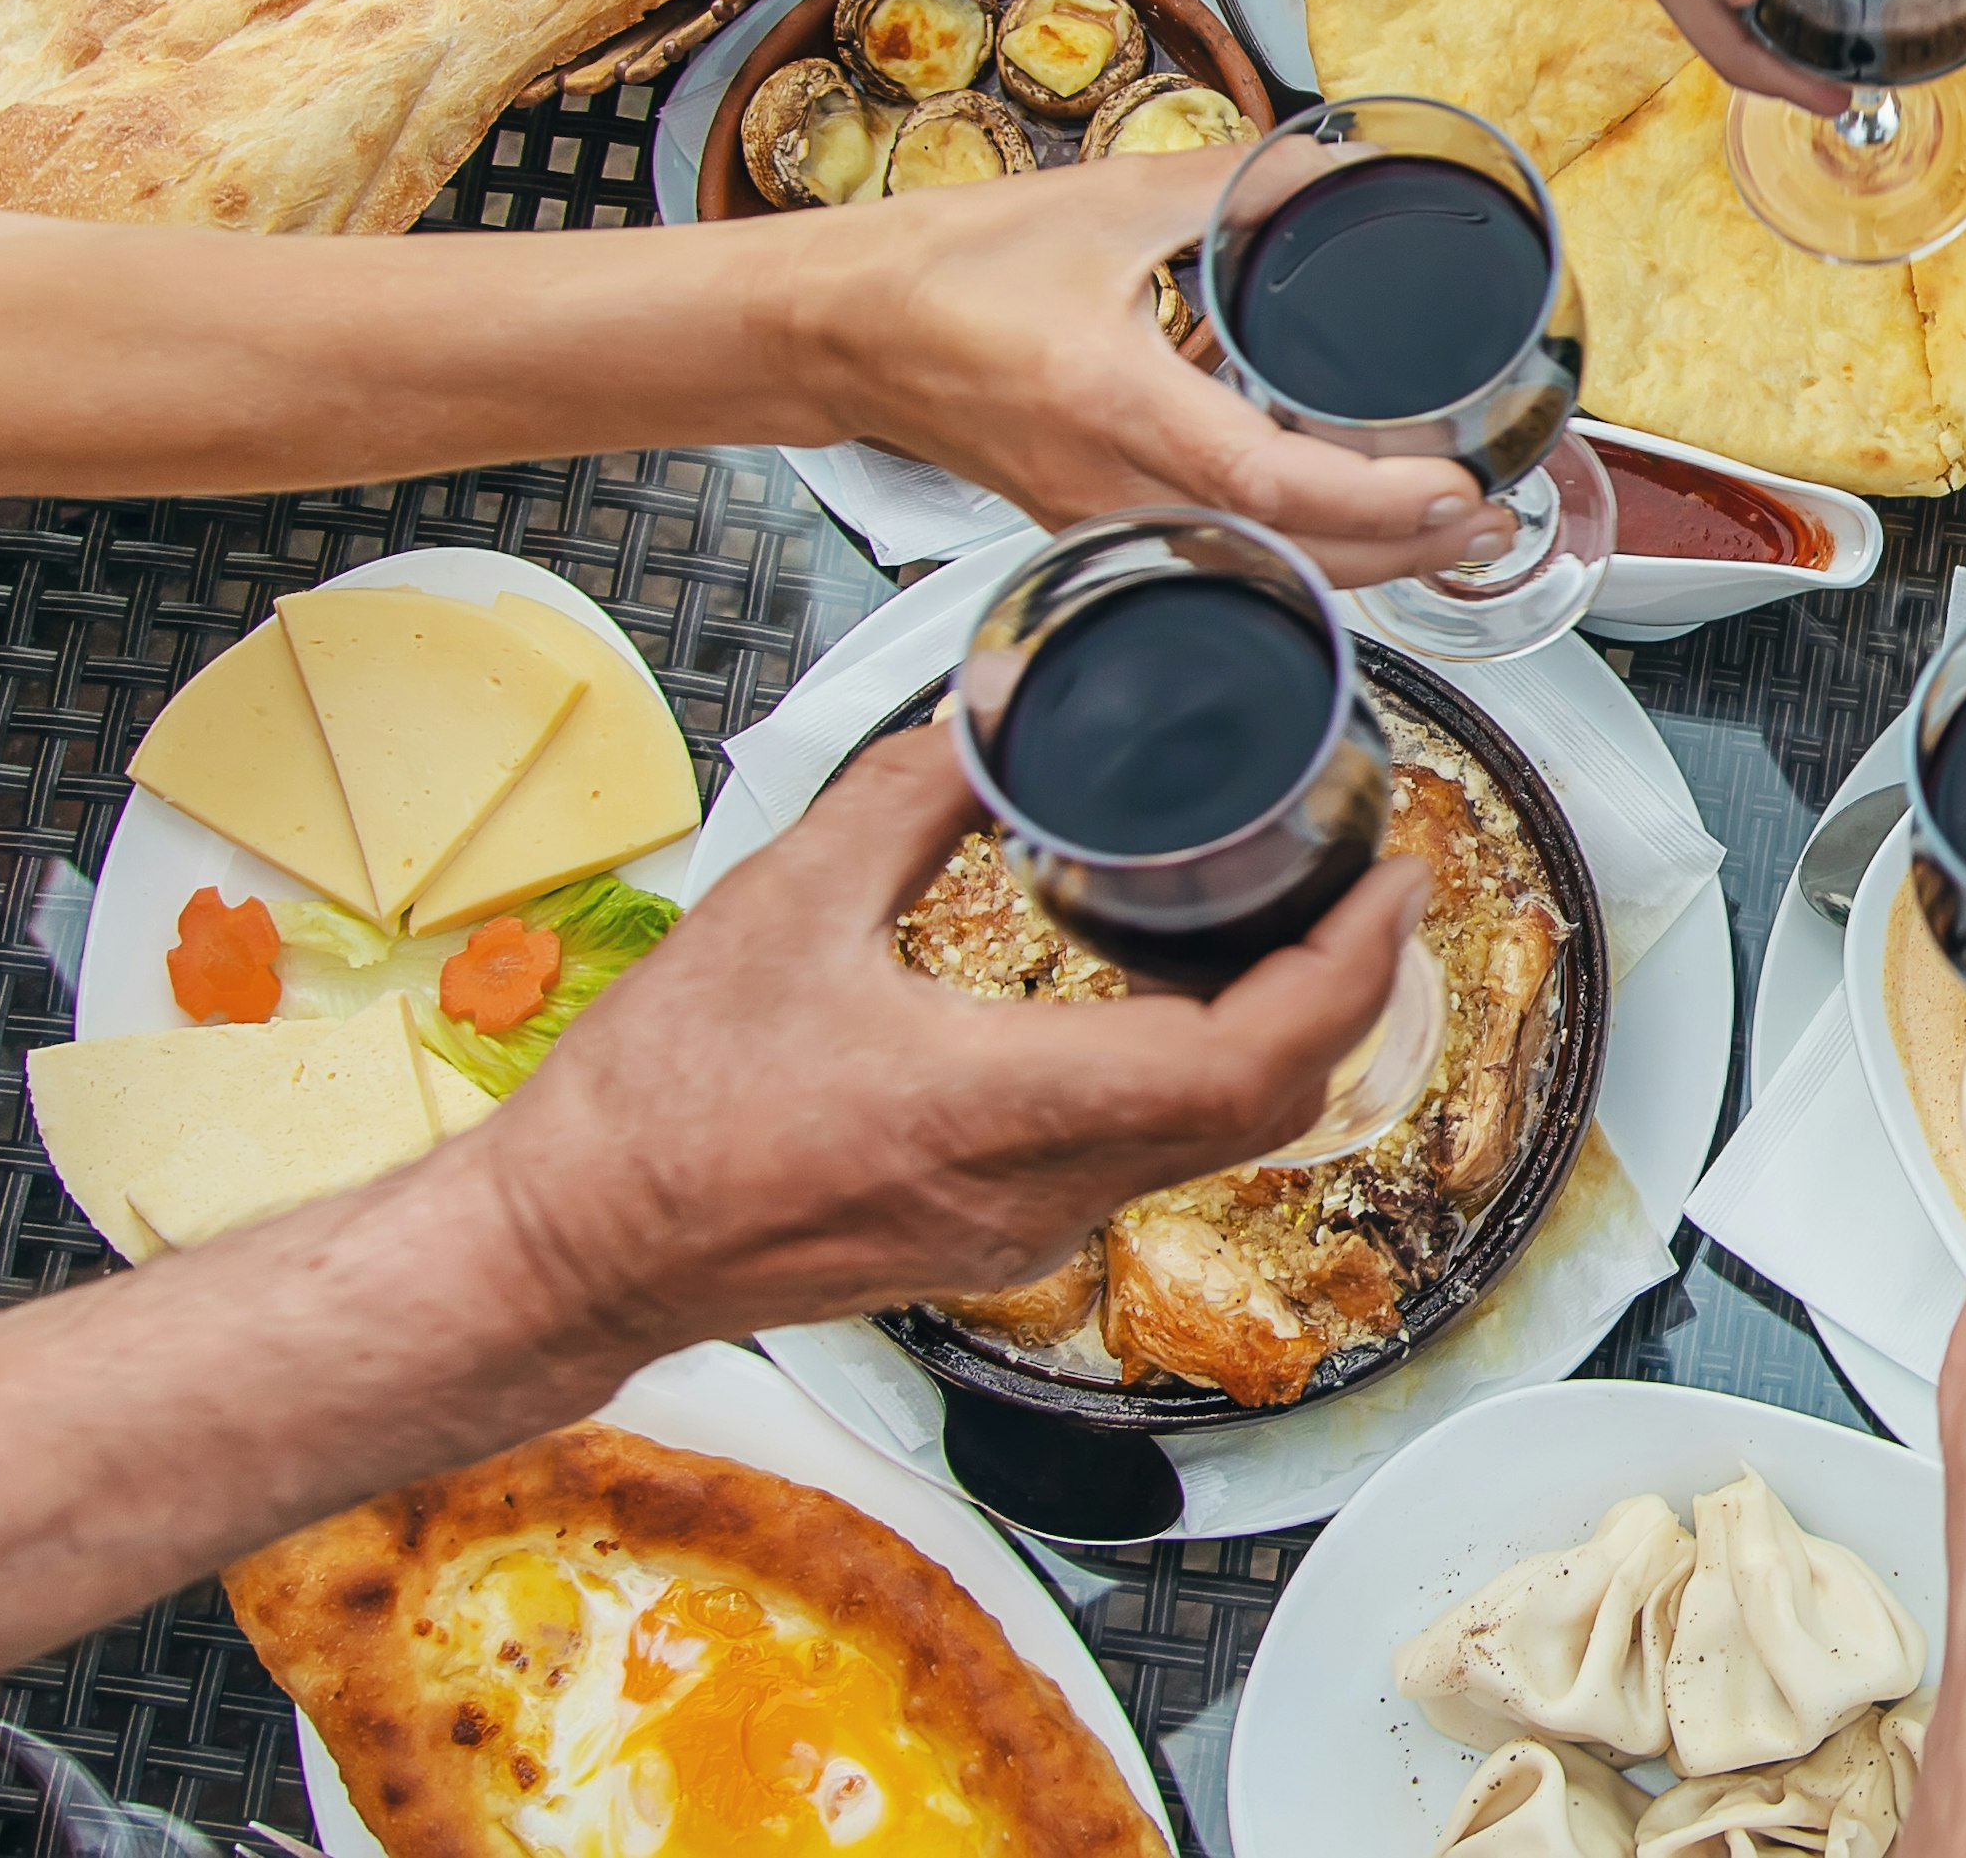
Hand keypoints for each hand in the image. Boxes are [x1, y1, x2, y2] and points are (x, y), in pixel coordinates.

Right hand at [467, 728, 1427, 1346]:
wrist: (576, 1251)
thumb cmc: (658, 1103)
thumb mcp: (781, 903)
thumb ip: (907, 798)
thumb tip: (996, 713)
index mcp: (998, 1108)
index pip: (1242, 1062)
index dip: (1345, 974)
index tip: (1390, 886)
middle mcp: (1039, 1190)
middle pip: (1264, 1110)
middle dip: (1347, 997)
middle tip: (1376, 893)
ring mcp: (1027, 1230)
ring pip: (1215, 1144)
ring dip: (1283, 1042)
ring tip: (1308, 932)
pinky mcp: (1001, 1240)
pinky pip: (1149, 1161)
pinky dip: (1205, 1080)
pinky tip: (1191, 1004)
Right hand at [776, 150, 1513, 581]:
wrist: (837, 330)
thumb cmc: (945, 269)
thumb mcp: (1103, 201)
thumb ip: (1236, 183)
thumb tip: (1342, 167)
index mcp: (1112, 402)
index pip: (1266, 479)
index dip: (1375, 499)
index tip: (1458, 486)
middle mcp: (1108, 487)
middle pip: (1283, 559)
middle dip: (1402, 555)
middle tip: (1491, 514)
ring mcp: (1099, 525)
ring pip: (1254, 576)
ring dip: (1357, 565)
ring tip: (1445, 527)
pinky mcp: (1094, 532)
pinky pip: (1215, 564)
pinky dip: (1293, 555)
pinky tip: (1348, 530)